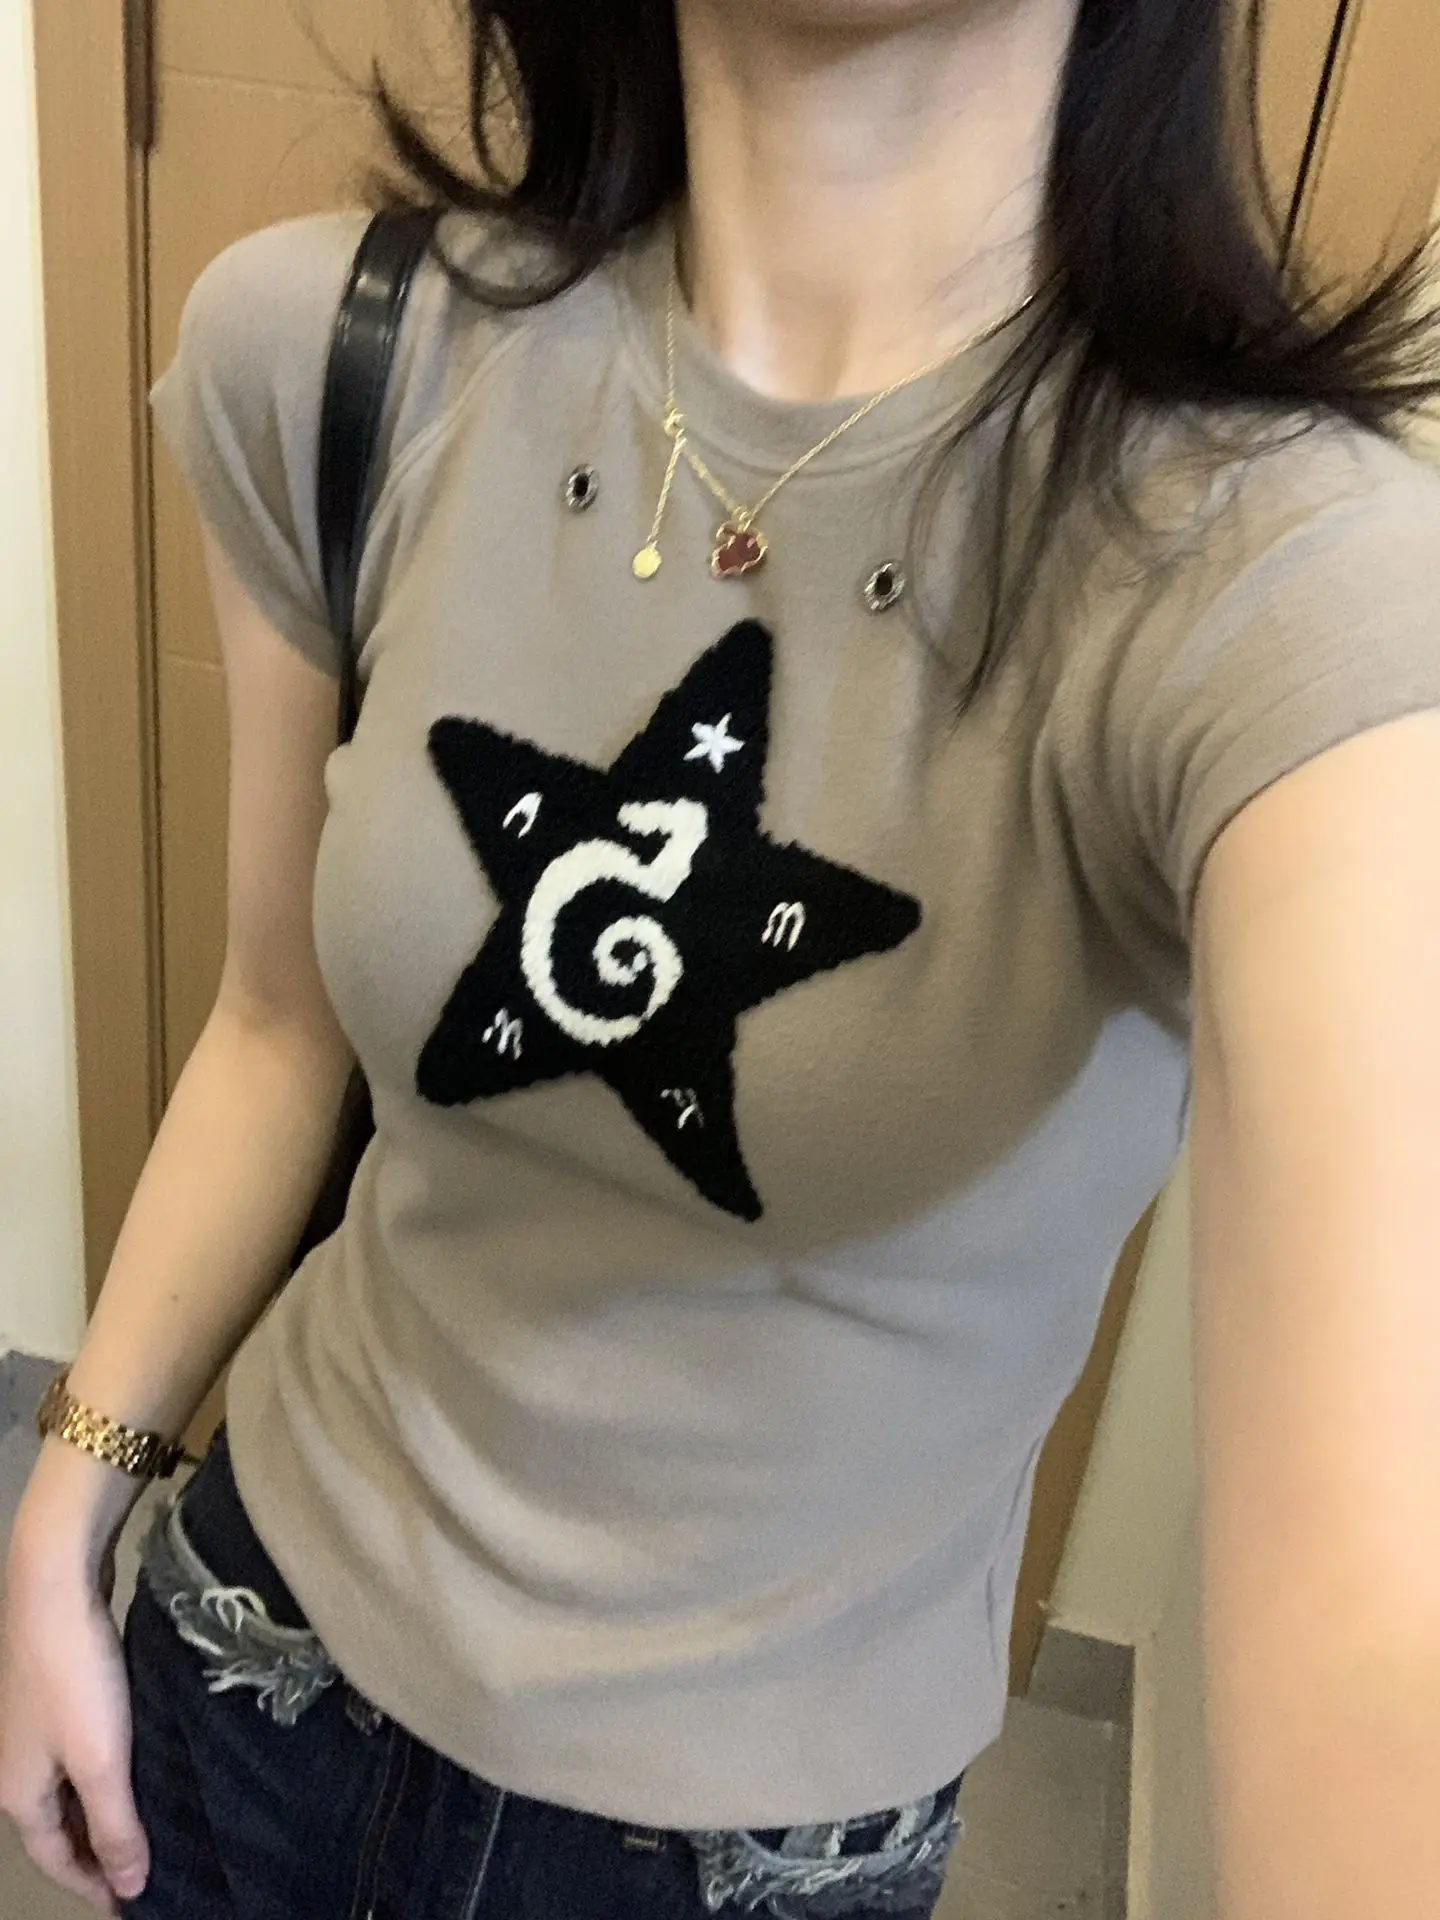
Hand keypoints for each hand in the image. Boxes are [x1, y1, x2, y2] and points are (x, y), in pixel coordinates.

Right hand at [0, 1486, 149, 1912]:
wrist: (55, 1582)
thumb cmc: (75, 1677)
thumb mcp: (101, 1760)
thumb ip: (115, 1825)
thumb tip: (128, 1887)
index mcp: (17, 1792)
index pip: (55, 1858)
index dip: (93, 1884)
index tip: (133, 1902)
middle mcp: (14, 1763)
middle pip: (56, 1825)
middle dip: (95, 1850)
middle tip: (143, 1865)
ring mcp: (30, 1723)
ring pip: (67, 1786)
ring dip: (100, 1809)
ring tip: (147, 1820)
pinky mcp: (52, 1688)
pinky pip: (77, 1750)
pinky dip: (102, 1769)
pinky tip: (136, 1759)